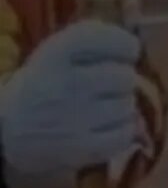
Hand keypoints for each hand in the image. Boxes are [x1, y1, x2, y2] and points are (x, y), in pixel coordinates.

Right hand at [1, 21, 141, 187]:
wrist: (6, 131)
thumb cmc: (43, 86)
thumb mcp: (56, 53)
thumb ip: (94, 40)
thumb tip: (135, 47)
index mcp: (54, 55)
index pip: (101, 39)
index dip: (125, 45)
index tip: (128, 53)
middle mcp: (63, 84)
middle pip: (124, 77)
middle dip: (122, 81)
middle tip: (107, 88)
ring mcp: (72, 119)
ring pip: (127, 107)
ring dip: (122, 107)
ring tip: (101, 109)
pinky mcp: (80, 148)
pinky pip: (125, 135)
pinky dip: (123, 131)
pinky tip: (107, 128)